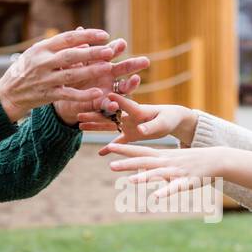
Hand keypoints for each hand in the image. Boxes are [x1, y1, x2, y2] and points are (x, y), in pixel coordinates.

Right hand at [0, 28, 150, 122]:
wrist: (8, 93)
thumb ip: (58, 47)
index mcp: (41, 48)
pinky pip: (68, 95)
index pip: (67, 38)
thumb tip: (82, 38)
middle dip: (92, 52)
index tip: (104, 35)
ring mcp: (44, 79)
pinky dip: (83, 94)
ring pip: (71, 74)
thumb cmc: (27, 69)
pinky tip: (98, 93)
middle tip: (110, 50)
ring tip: (108, 67)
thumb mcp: (37, 53)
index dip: (87, 35)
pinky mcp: (47, 95)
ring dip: (91, 70)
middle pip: (71, 55)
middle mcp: (42, 62)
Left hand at [51, 37, 144, 124]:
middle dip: (134, 64)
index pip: (112, 52)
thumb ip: (78, 49)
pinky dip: (113, 105)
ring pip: (124, 87)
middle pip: (124, 68)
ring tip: (136, 80)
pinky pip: (109, 105)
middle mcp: (109, 75)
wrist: (64, 97)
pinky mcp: (102, 104)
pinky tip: (115, 105)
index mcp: (102, 61)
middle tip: (145, 61)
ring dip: (131, 84)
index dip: (117, 48)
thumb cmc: (70, 75)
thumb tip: (80, 29)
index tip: (122, 44)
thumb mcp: (72, 61)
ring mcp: (109, 90)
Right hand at [80, 93, 198, 145]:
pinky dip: (110, 147)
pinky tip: (100, 154)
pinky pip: (118, 141)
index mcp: (138, 110)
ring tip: (79, 126)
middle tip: (78, 112)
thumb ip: (151, 126)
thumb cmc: (170, 117)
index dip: (113, 102)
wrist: (173, 119)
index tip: (100, 97)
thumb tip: (141, 131)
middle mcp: (129, 116)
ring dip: (95, 126)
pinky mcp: (131, 134)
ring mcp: (128, 125)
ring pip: (108, 126)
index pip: (123, 105)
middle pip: (108, 115)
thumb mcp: (163, 122)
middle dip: (94, 114)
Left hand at [101, 143, 233, 199]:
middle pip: (144, 161)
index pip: (140, 150)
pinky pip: (174, 187)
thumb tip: (142, 169)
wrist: (216, 159)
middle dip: (127, 163)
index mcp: (162, 156)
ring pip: (157, 174)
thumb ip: (156, 164)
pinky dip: (165, 192)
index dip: (125, 149)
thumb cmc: (192, 160)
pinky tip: (156, 198)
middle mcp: (167, 162)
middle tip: (110, 165)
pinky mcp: (187, 181)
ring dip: (144, 177)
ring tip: (129, 181)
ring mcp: (176, 171)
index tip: (109, 146)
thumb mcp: (172, 159)